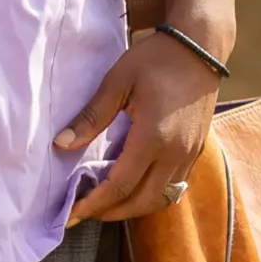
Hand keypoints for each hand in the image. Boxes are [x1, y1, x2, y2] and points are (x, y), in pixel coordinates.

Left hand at [55, 30, 223, 223]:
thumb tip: (61, 145)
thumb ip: (91, 117)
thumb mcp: (117, 82)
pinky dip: (150, 195)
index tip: (71, 214)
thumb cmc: (154, 60)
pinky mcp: (196, 151)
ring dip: (132, 207)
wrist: (199, 47)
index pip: (120, 185)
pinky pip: (174, 187)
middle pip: (141, 202)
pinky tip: (132, 186)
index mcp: (153, 138)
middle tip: (82, 212)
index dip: (94, 204)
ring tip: (104, 203)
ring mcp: (189, 155)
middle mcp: (175, 154)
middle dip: (110, 213)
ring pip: (161, 199)